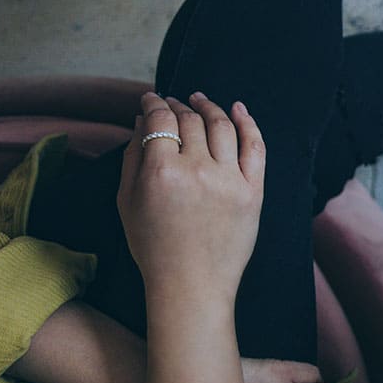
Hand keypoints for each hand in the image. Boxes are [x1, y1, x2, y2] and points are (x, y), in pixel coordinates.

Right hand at [117, 92, 265, 304]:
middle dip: (178, 105)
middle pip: (190, 121)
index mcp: (162, 171)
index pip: (160, 119)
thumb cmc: (153, 246)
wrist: (191, 283)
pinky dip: (248, 123)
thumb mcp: (127, 201)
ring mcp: (229, 179)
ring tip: (201, 100)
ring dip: (210, 107)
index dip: (153, 103)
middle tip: (173, 102)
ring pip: (222, 127)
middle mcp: (198, 170)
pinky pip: (255, 147)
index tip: (150, 99)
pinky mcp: (253, 191)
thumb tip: (140, 121)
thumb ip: (132, 158)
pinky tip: (239, 109)